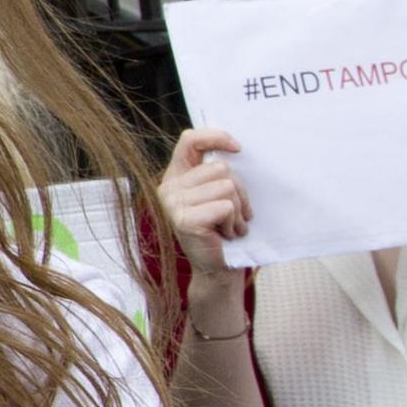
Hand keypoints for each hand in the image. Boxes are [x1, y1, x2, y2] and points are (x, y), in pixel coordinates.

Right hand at [156, 127, 249, 279]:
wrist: (216, 269)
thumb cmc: (220, 230)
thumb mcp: (216, 194)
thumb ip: (216, 173)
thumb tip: (235, 148)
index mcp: (175, 176)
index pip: (190, 140)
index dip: (216, 137)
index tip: (238, 148)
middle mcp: (168, 187)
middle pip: (220, 168)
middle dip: (238, 191)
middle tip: (234, 214)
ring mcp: (173, 204)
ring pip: (226, 187)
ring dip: (237, 210)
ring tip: (230, 226)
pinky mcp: (184, 220)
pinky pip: (226, 207)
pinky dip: (233, 222)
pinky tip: (226, 234)